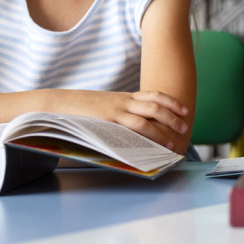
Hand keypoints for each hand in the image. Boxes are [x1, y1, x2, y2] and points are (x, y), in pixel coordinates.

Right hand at [66, 89, 189, 150]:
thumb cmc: (81, 107)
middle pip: (156, 106)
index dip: (171, 103)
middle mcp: (123, 102)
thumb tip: (133, 127)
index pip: (154, 96)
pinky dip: (144, 137)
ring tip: (172, 143)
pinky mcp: (107, 121)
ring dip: (162, 131)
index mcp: (125, 97)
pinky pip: (130, 128)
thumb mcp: (105, 105)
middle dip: (173, 117)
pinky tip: (150, 147)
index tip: (184, 110)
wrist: (58, 102)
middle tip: (185, 127)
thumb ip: (120, 112)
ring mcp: (115, 111)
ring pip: (146, 118)